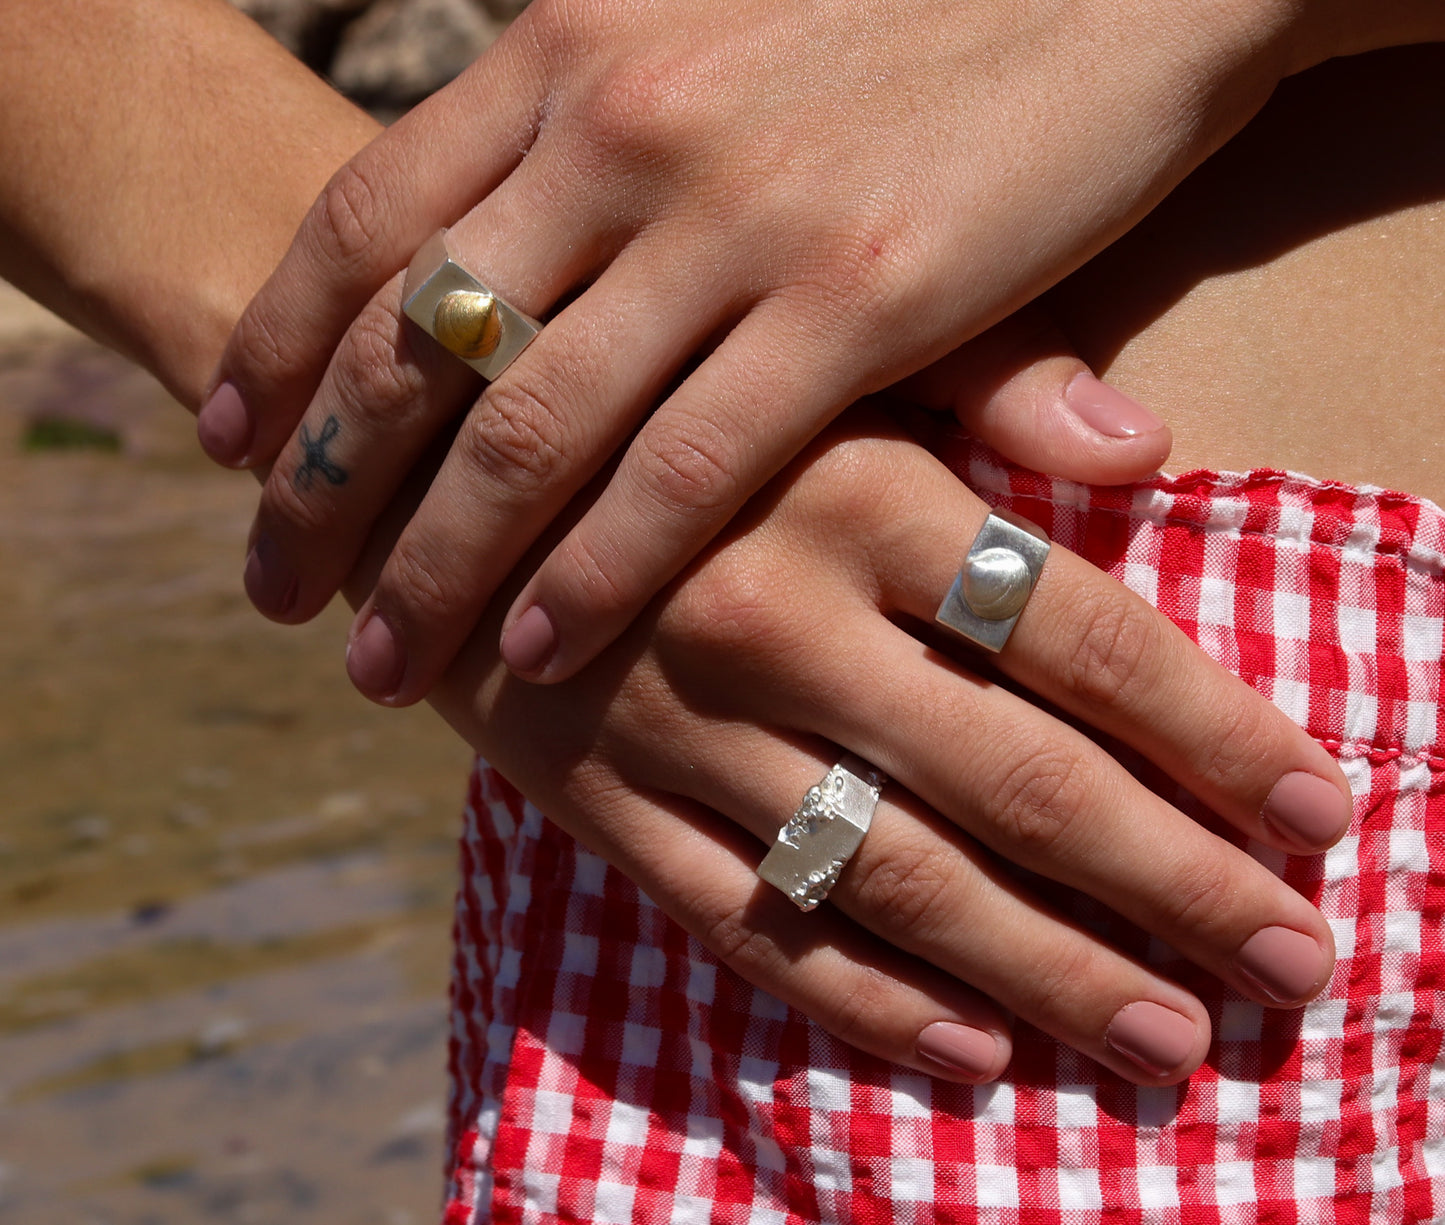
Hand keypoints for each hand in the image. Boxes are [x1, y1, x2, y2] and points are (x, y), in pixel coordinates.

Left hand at [202, 0, 1310, 700]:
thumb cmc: (903, 16)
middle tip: (274, 591)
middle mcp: (622, 123)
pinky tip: (539, 647)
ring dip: (439, 562)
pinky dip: (599, 569)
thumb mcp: (704, 32)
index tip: (228, 445)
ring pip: (532, 425)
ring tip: (380, 661)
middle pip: (415, 341)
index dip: (279, 343)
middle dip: (323, 487)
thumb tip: (504, 234)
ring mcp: (734, 214)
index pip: (364, 216)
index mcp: (570, 48)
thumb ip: (592, 124)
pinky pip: (683, 468)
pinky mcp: (856, 300)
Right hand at [400, 408, 1350, 1084]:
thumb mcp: (813, 349)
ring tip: (1169, 1037)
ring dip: (1049, 969)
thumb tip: (1153, 451)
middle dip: (1173, 884)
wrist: (421, 437)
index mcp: (852, 487)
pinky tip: (976, 1050)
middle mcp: (777, 615)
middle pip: (1019, 782)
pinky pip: (746, 925)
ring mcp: (681, 724)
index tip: (1319, 813)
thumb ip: (984, 382)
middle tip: (1293, 965)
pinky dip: (865, 1000)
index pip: (1080, 636)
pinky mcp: (598, 800)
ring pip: (896, 878)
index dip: (1214, 733)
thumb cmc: (659, 388)